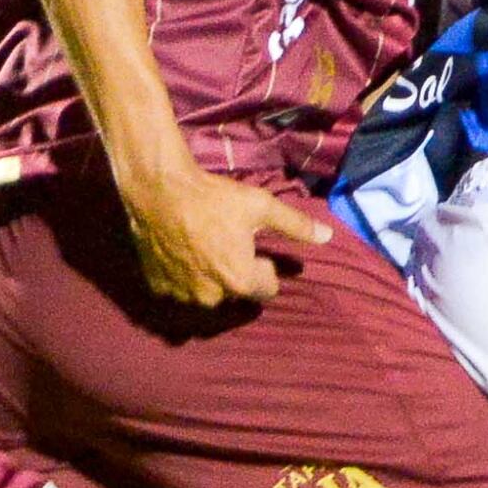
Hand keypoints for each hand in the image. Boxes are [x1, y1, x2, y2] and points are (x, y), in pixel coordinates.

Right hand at [124, 164, 335, 312]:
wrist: (159, 189)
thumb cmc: (213, 198)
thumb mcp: (260, 206)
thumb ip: (295, 226)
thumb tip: (328, 236)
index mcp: (240, 281)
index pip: (267, 290)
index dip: (265, 268)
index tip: (257, 250)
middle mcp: (212, 298)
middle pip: (237, 293)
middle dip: (237, 275)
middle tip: (228, 245)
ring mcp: (182, 296)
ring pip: (208, 294)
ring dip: (210, 279)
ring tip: (205, 249)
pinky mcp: (159, 289)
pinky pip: (180, 290)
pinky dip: (184, 278)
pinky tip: (183, 253)